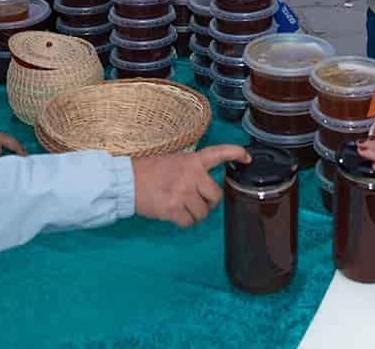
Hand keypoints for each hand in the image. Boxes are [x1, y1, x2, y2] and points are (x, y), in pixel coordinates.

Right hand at [132, 145, 248, 227]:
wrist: (127, 181)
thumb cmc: (149, 170)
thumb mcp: (173, 161)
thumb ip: (191, 169)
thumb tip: (204, 185)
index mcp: (191, 160)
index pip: (218, 153)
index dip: (235, 153)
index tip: (247, 158)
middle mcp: (191, 176)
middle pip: (216, 196)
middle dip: (210, 202)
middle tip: (199, 201)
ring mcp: (182, 193)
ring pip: (203, 212)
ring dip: (195, 214)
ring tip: (183, 208)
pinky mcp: (173, 209)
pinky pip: (188, 222)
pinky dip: (184, 222)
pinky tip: (175, 215)